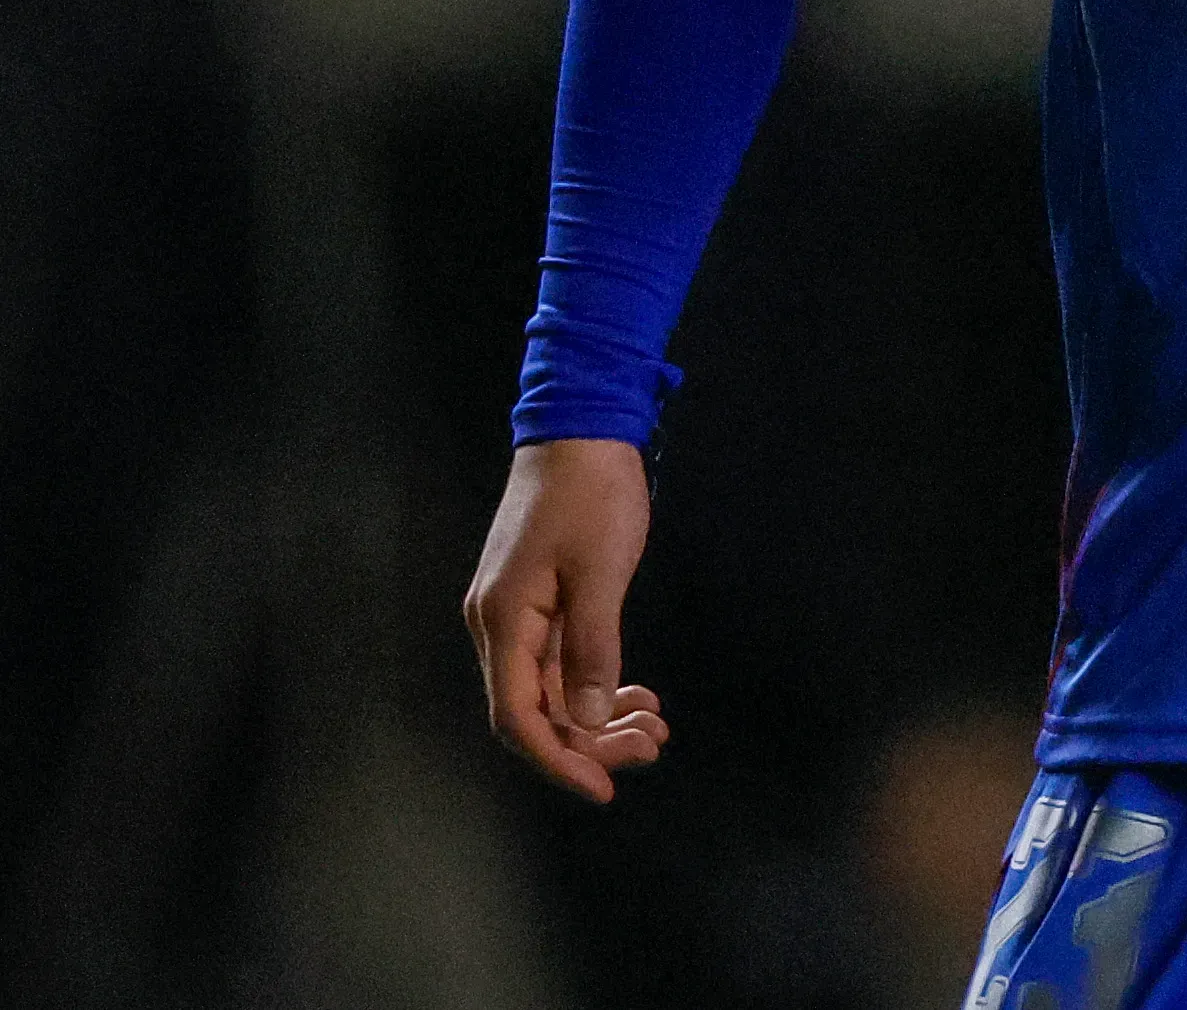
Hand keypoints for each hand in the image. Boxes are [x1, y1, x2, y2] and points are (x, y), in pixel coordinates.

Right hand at [463, 437, 670, 802]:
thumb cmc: (591, 494)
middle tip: (651, 747)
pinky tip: (638, 694)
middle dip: (592, 741)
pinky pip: (563, 663)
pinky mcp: (541, 602)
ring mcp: (519, 615)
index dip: (559, 759)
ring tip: (655, 728)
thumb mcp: (600, 572)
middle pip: (538, 711)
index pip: (519, 717)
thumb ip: (594, 647)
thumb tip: (591, 718)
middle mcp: (500, 626)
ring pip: (554, 690)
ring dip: (600, 716)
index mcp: (503, 622)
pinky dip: (598, 683)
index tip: (604, 788)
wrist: (581, 430)